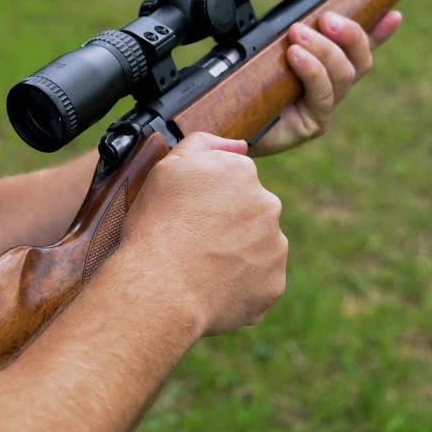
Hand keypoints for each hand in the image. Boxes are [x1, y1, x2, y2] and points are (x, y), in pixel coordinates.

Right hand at [118, 132, 287, 336]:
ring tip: (202, 267)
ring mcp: (275, 246)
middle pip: (250, 211)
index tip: (190, 214)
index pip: (233, 180)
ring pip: (258, 246)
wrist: (160, 287)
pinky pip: (259, 281)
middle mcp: (267, 205)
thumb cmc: (157, 226)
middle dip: (230, 224)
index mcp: (242, 173)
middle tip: (194, 242)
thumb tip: (239, 145)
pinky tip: (213, 287)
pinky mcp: (274, 283)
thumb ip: (204, 144)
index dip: (209, 199)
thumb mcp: (166, 169)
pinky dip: (241, 284)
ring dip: (238, 253)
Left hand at [248, 11, 402, 156]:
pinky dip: (311, 71)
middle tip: (326, 18)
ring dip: (324, 50)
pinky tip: (296, 56)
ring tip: (298, 34)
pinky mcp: (311, 126)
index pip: (359, 49)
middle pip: (359, 61)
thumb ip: (292, 35)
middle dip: (349, 35)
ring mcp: (322, 110)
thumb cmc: (240, 86)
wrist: (220, 123)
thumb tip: (305, 10)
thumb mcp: (267, 50)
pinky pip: (322, 96)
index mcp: (324, 70)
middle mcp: (329, 91)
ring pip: (343, 76)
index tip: (393, 14)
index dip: (380, 32)